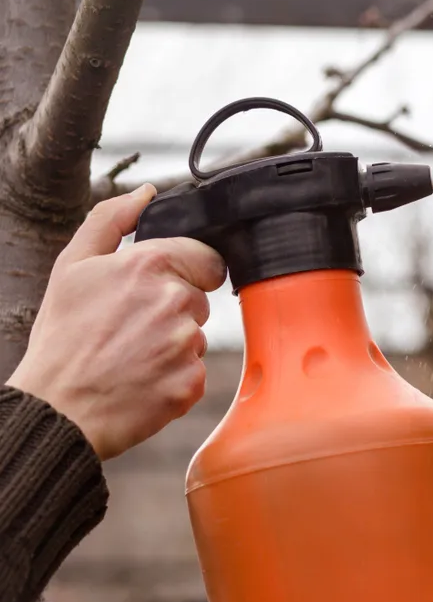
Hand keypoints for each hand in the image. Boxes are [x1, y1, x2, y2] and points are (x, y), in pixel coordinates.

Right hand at [7, 183, 226, 459]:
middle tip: (129, 328)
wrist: (56, 406)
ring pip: (196, 336)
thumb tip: (146, 194)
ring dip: (173, 344)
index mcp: (150, 265)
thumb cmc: (62, 338)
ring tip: (131, 355)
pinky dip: (174, 377)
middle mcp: (174, 301)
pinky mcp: (191, 382)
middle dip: (172, 310)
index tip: (159, 288)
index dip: (186, 272)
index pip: (207, 259)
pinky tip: (141, 378)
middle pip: (199, 299)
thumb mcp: (72, 266)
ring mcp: (185, 344)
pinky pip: (196, 372)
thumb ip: (111, 221)